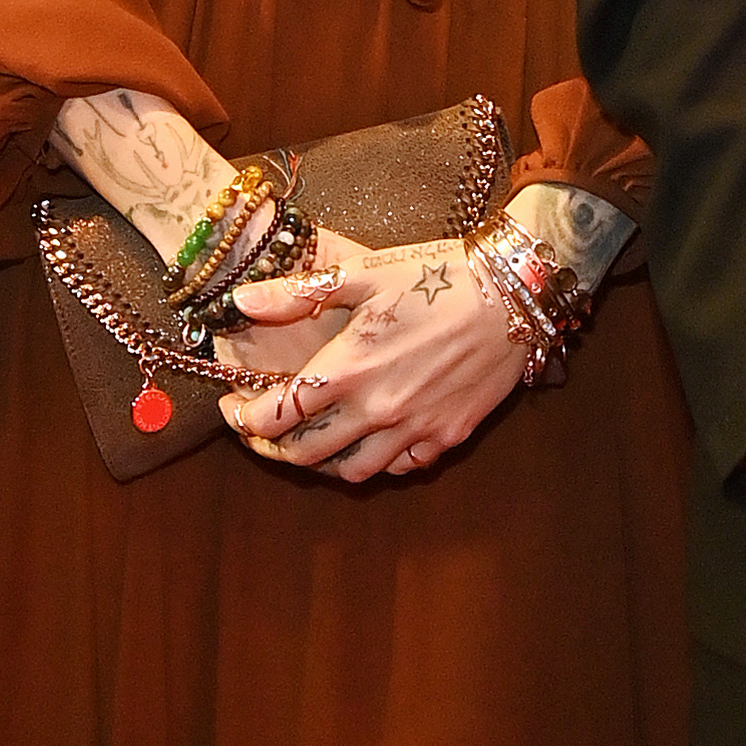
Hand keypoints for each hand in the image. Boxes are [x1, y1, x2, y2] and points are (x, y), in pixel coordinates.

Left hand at [215, 235, 524, 484]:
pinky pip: (399, 467)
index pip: (277, 415)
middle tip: (258, 430)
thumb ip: (298, 294)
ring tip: (309, 442)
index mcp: (347, 371)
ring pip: (351, 471)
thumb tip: (242, 302)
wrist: (512, 296)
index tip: (232, 408)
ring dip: (320, 463)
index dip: (243, 419)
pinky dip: (375, 462)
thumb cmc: (436, 276)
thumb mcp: (363, 273)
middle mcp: (377, 411)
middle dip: (271, 447)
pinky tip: (368, 440)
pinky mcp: (447, 436)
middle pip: (305, 454)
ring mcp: (414, 429)